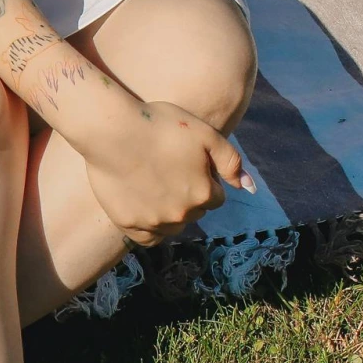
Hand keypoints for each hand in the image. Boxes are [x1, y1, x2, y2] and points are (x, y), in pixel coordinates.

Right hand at [73, 99, 253, 245]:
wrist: (112, 131)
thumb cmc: (160, 125)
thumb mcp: (205, 134)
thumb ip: (231, 162)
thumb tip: (250, 188)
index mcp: (203, 193)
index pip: (215, 196)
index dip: (205, 178)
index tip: (188, 162)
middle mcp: (181, 214)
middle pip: (195, 211)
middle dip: (189, 195)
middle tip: (170, 169)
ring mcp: (153, 222)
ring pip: (173, 226)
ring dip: (171, 212)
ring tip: (156, 185)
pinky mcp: (128, 224)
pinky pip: (148, 237)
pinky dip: (151, 227)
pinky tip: (146, 207)